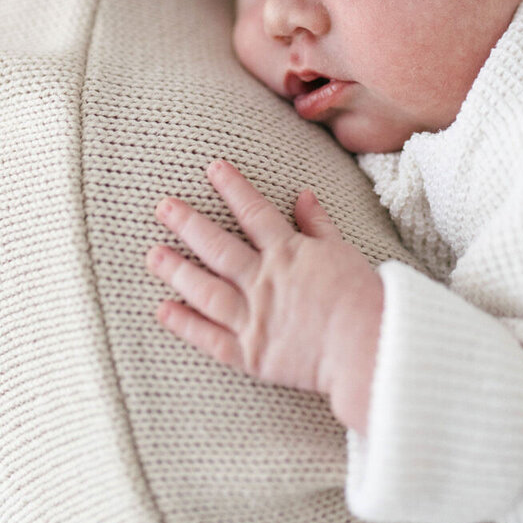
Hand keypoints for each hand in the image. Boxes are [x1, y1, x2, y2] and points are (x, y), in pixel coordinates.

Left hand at [145, 160, 383, 433]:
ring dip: (177, 271)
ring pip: (206, 291)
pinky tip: (163, 309)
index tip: (212, 168)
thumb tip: (302, 195)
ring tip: (154, 255)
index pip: (254, 212)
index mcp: (288, 254)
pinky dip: (186, 325)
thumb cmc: (361, 297)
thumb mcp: (342, 250)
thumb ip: (318, 224)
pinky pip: (211, 339)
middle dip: (188, 224)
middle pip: (218, 247)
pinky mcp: (251, 355)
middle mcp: (265, 282)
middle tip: (163, 206)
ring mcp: (254, 319)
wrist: (369, 348)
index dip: (232, 187)